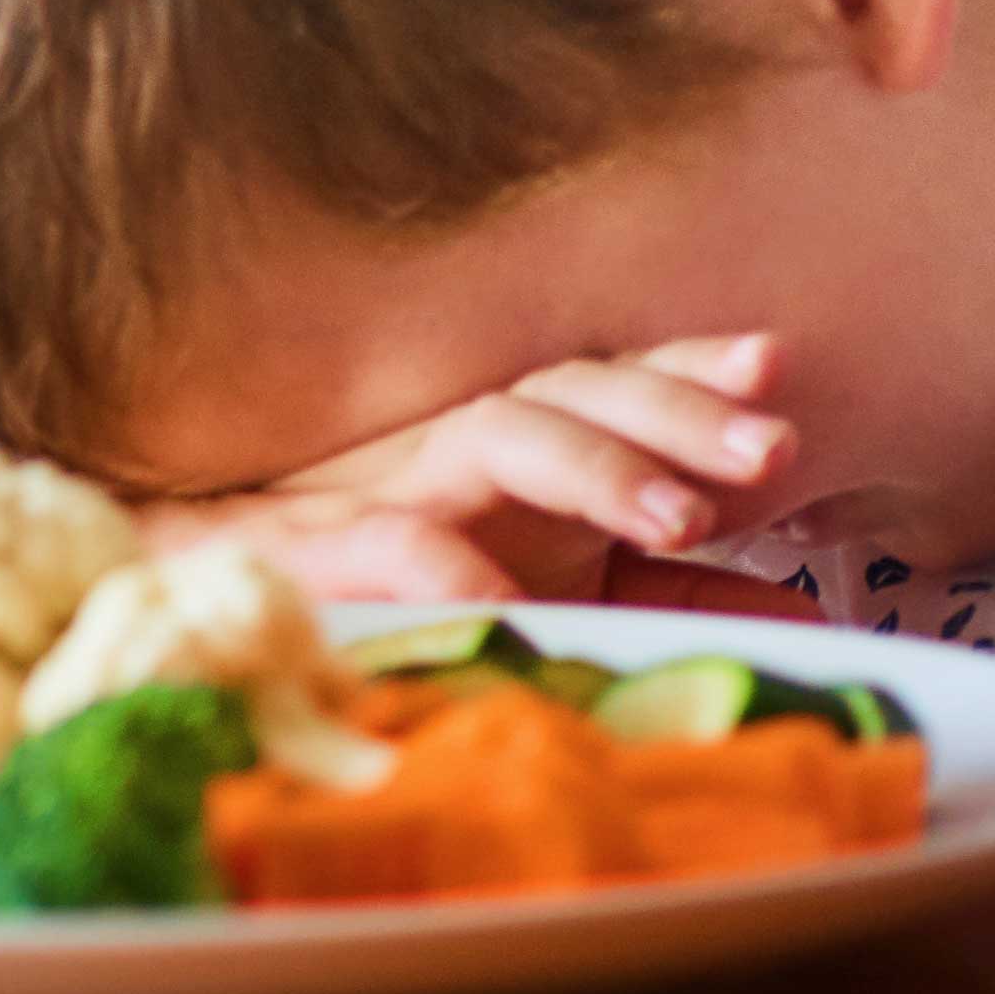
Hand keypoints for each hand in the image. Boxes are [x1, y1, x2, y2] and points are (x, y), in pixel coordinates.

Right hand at [141, 336, 789, 600]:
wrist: (192, 598)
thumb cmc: (379, 583)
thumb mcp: (546, 588)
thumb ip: (660, 598)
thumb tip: (803, 625)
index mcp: (514, 450)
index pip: (613, 386)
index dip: (691, 372)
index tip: (776, 368)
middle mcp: (456, 444)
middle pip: (577, 387)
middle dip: (680, 409)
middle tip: (773, 446)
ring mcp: (385, 485)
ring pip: (501, 434)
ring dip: (597, 465)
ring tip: (679, 517)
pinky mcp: (316, 549)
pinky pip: (392, 544)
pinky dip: (452, 563)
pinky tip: (513, 597)